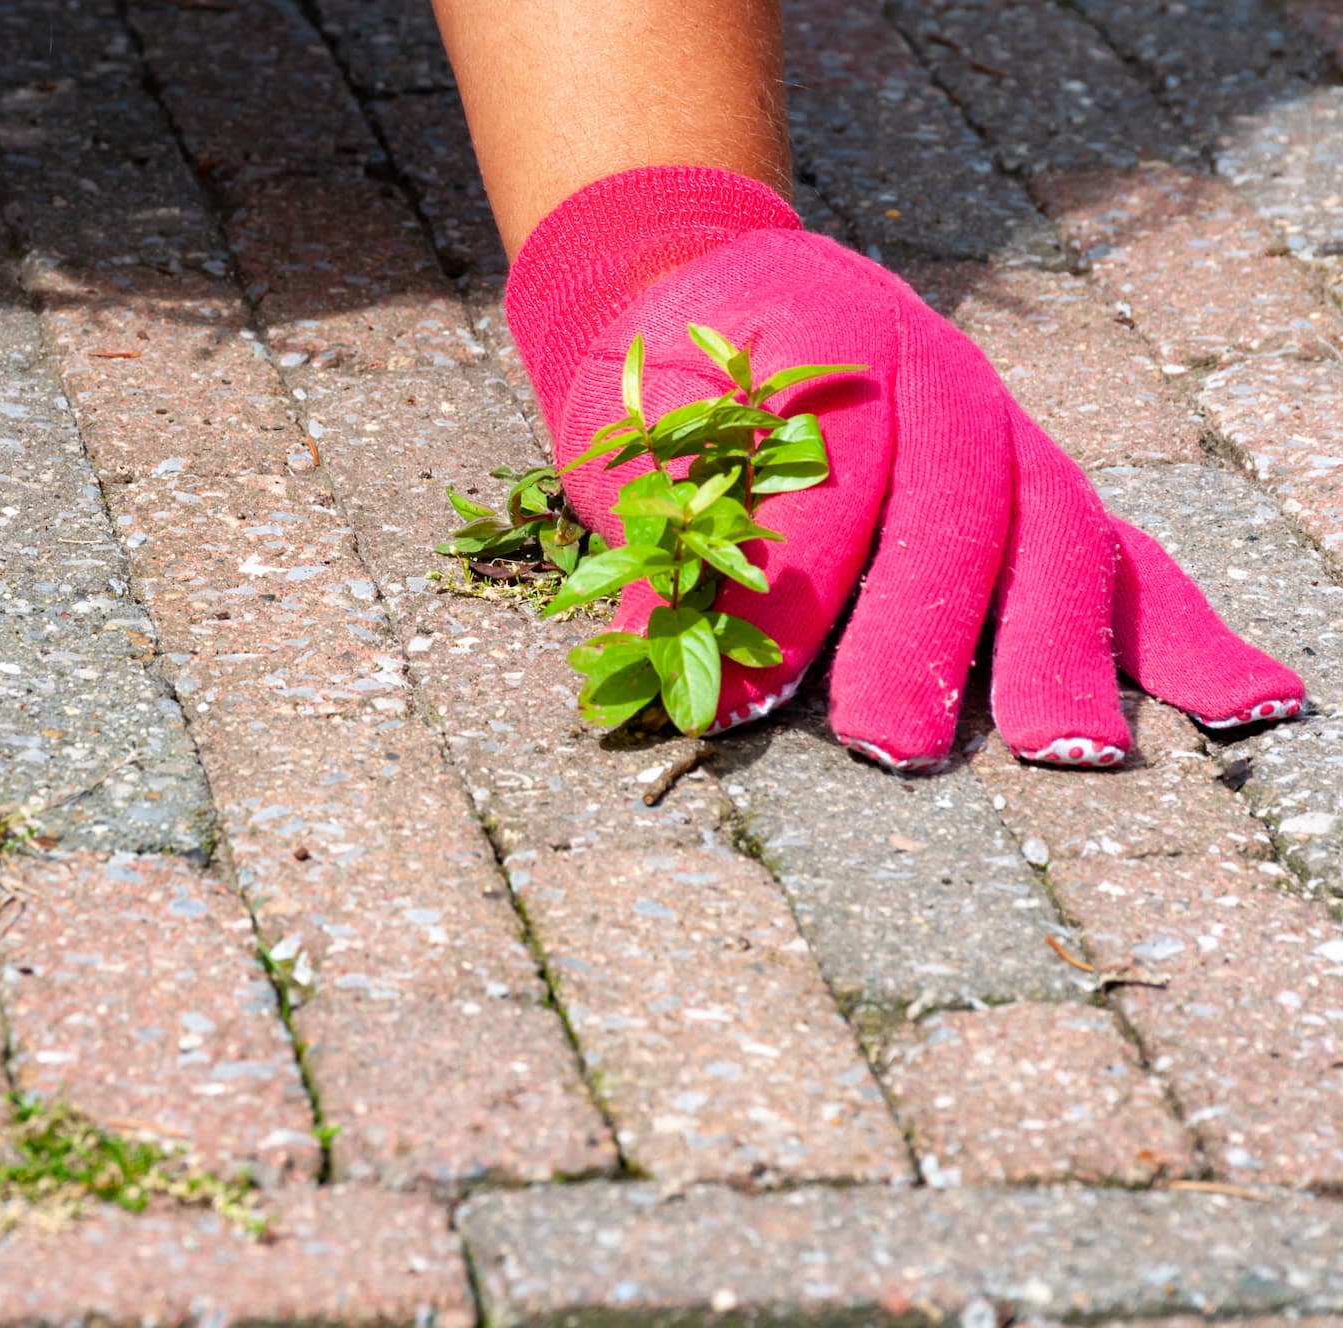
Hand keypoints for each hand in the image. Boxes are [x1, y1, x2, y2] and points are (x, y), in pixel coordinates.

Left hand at [506, 166, 1299, 767]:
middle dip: (924, 632)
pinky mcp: (1042, 484)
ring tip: (1068, 751)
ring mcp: (1006, 429)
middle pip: (955, 507)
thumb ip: (664, 529)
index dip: (784, 591)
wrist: (710, 287)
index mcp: (829, 337)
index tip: (734, 700)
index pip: (824, 478)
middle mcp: (939, 375)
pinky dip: (1185, 634)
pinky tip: (1250, 706)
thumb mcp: (635, 429)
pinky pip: (1124, 555)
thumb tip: (671, 661)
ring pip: (1052, 533)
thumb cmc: (667, 382)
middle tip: (891, 744)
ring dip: (1059, 647)